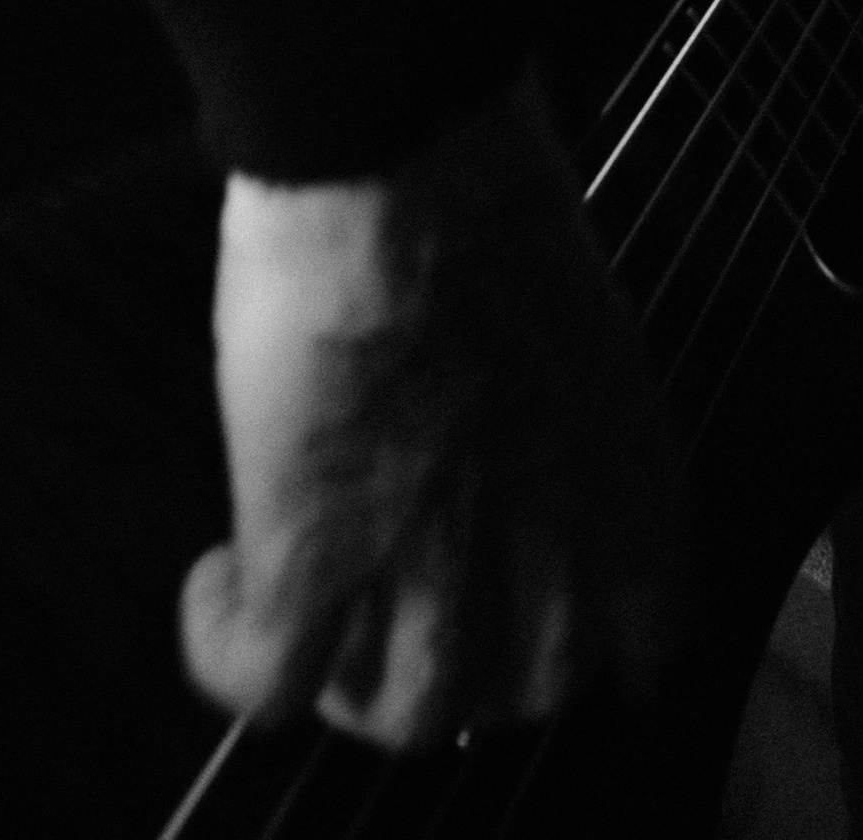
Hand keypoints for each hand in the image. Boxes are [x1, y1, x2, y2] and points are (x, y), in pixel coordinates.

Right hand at [181, 64, 679, 747]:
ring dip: (352, 678)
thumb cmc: (484, 183)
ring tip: (310, 611)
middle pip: (521, 692)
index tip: (527, 594)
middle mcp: (550, 544)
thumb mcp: (574, 314)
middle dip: (464, 661)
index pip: (645, 640)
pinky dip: (231, 654)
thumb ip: (559, 407)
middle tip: (404, 598)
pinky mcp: (312, 551)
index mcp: (628, 478)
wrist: (399, 146)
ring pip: (405, 716)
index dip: (579, 630)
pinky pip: (268, 682)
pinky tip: (218, 589)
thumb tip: (500, 424)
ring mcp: (431, 562)